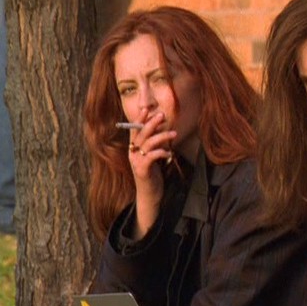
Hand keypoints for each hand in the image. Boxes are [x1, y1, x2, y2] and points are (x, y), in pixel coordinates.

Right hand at [127, 110, 176, 238]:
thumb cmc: (153, 175)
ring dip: (161, 137)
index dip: (139, 119)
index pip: (134, 130)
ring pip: (147, 144)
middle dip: (151, 123)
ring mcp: (136, 162)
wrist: (149, 196)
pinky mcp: (142, 171)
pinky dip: (161, 153)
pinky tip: (169, 153)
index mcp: (133, 149)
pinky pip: (151, 157)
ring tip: (174, 134)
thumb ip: (154, 145)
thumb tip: (162, 130)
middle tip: (162, 115)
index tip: (147, 108)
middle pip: (140, 134)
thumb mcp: (152, 158)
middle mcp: (132, 154)